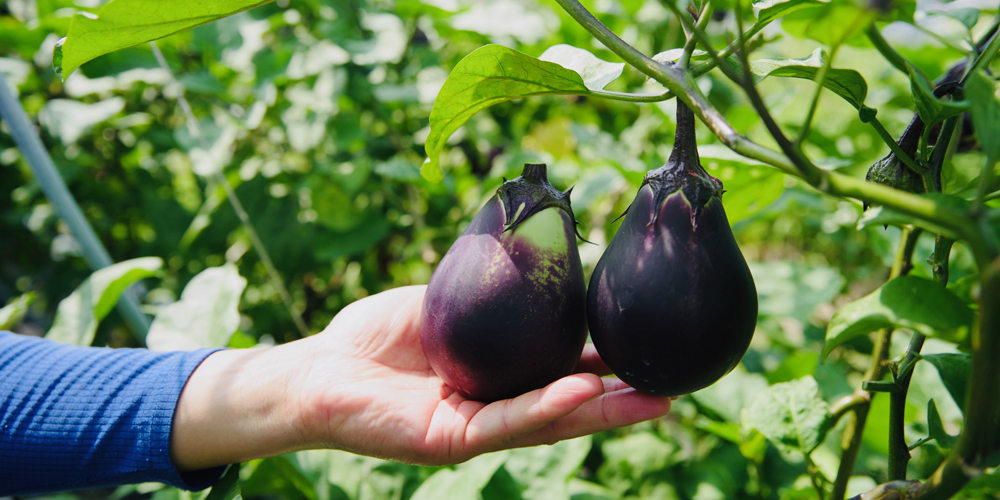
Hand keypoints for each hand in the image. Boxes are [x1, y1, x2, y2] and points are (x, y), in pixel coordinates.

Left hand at [170, 286, 670, 469]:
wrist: (318, 368)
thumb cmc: (377, 338)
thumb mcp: (446, 306)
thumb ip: (491, 292)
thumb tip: (538, 252)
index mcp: (497, 381)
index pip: (562, 376)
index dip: (607, 368)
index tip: (648, 347)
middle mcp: (493, 410)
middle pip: (568, 409)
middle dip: (621, 400)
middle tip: (674, 387)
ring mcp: (474, 429)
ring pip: (548, 423)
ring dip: (601, 412)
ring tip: (651, 398)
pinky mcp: (448, 439)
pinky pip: (505, 423)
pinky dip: (547, 408)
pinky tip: (583, 392)